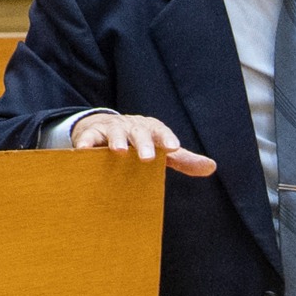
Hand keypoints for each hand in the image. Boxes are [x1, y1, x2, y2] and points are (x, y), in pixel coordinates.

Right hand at [71, 111, 215, 175]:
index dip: (166, 139)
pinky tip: (83, 151)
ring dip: (117, 141)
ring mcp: (111, 129)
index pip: (160, 132)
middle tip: (147, 157)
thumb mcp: (160, 148)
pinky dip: (85, 142)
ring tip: (119, 151)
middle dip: (143, 143)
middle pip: (139, 132)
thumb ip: (183, 160)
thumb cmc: (139, 143)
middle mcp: (132, 127)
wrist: (105, 127)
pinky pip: (88, 137)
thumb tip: (212, 167)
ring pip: (115, 133)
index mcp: (151, 130)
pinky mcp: (91, 134)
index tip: (173, 149)